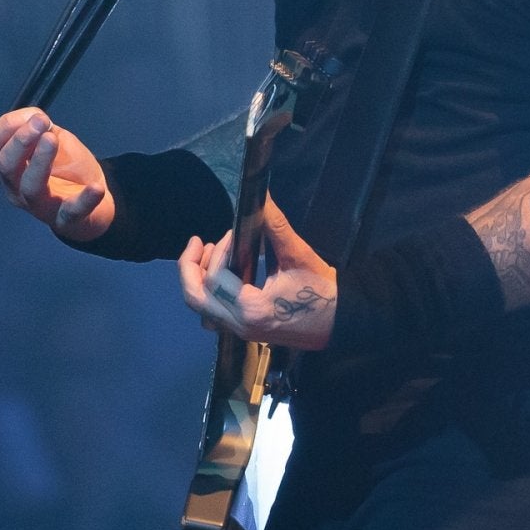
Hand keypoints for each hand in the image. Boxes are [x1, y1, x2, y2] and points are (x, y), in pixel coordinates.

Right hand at [0, 110, 112, 242]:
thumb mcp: (52, 137)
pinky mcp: (66, 220)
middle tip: (41, 122)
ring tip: (52, 139)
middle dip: (20, 141)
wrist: (96, 199)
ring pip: (31, 188)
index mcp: (9, 165)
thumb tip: (33, 117)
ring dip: (40, 161)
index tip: (34, 115)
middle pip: (6, 165)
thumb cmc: (66, 166)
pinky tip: (95, 188)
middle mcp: (16, 187)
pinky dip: (84, 200)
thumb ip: (39, 125)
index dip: (6, 126)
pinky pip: (71, 212)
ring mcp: (39, 207)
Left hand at [179, 199, 335, 347]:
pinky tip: (218, 274)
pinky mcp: (244, 331)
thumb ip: (275, 226)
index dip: (218, 250)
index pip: (216, 278)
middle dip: (188, 267)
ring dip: (197, 280)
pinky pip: (213, 314)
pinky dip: (207, 294)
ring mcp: (240, 332)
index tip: (232, 232)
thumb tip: (261, 197)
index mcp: (252, 309)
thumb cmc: (323, 291)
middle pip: (195, 298)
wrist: (341, 322)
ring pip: (201, 308)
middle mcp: (240, 325)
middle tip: (197, 243)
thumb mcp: (299, 256)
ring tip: (207, 254)